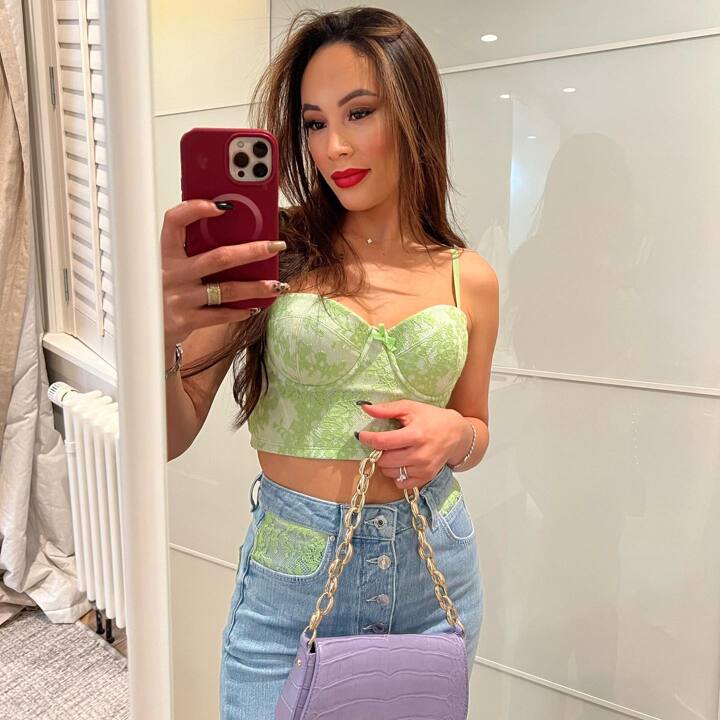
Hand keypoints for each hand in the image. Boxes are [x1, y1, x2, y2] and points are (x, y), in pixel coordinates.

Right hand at [161, 199, 286, 350]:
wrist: (146, 328)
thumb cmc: (163, 292)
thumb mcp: (170, 267)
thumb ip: (191, 252)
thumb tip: (233, 236)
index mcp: (165, 254)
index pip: (174, 222)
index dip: (195, 209)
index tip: (223, 206)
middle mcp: (172, 274)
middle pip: (218, 257)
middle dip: (252, 251)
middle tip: (276, 246)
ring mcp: (179, 298)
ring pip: (227, 289)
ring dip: (256, 287)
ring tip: (277, 285)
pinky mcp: (185, 320)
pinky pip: (221, 314)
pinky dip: (241, 311)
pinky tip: (254, 307)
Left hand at [356, 400, 462, 488]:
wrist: (457, 434)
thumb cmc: (432, 418)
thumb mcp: (410, 408)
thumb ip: (387, 409)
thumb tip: (365, 408)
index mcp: (415, 434)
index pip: (382, 441)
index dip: (367, 438)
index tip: (362, 435)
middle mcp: (420, 454)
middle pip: (384, 460)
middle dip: (378, 451)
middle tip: (382, 443)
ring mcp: (423, 468)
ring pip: (390, 472)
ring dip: (386, 463)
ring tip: (393, 452)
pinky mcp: (426, 477)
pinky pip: (401, 482)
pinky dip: (396, 474)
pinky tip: (401, 463)